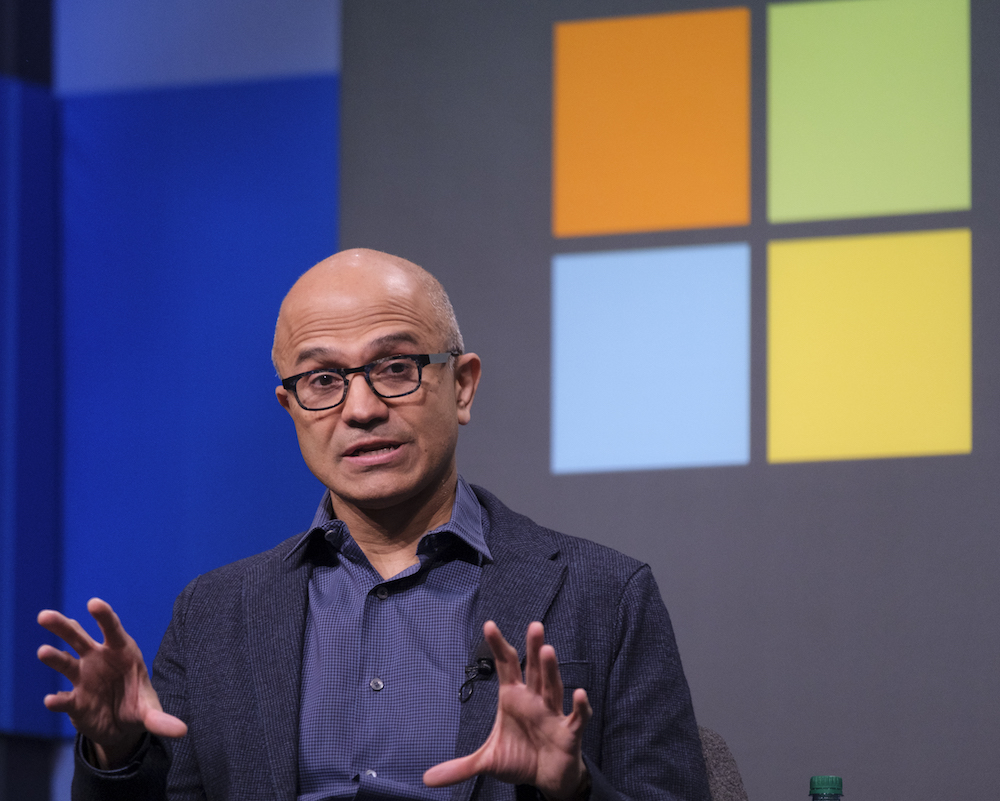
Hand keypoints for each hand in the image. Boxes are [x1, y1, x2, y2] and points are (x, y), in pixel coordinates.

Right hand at [37, 597, 186, 767]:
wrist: (122, 729)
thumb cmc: (138, 705)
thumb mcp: (151, 712)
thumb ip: (162, 719)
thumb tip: (182, 731)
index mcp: (121, 651)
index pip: (112, 630)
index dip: (103, 616)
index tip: (93, 603)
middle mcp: (98, 659)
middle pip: (78, 638)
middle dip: (62, 626)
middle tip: (44, 616)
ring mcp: (83, 678)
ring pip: (64, 662)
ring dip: (53, 657)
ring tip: (43, 651)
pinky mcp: (74, 700)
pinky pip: (64, 698)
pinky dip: (57, 699)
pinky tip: (52, 700)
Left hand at [424, 621, 591, 800]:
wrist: (547, 780)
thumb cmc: (521, 759)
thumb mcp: (488, 762)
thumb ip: (459, 767)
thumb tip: (427, 778)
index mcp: (514, 699)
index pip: (506, 667)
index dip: (498, 647)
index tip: (489, 625)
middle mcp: (534, 700)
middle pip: (534, 670)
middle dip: (533, 648)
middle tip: (534, 626)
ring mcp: (552, 714)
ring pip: (553, 687)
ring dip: (551, 669)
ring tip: (547, 650)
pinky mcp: (569, 732)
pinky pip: (576, 717)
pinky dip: (580, 706)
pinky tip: (579, 694)